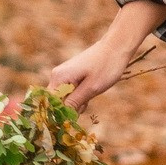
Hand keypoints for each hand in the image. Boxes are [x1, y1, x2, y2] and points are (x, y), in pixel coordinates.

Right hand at [46, 0, 164, 112]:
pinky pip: (72, 93)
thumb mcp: (91, 88)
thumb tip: (59, 117)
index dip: (57, 114)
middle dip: (70, 108)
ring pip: (66, 99)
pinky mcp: (72, 76)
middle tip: (87, 101)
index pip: (48, 104)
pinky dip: (82, 96)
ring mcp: (64, 76)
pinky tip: (92, 91)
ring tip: (91, 93)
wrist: (117, 46)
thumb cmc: (106, 66)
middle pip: (57, 103)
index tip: (72, 117)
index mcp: (58, 78)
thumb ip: (73, 103)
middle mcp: (57, 76)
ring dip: (78, 103)